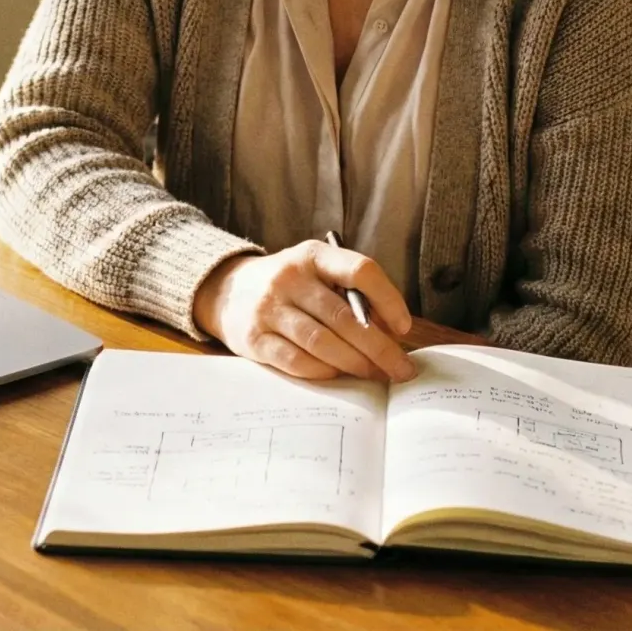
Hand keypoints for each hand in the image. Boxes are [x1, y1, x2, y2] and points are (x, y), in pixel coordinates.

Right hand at [192, 241, 416, 381]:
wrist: (228, 291)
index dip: (389, 299)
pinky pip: (297, 361)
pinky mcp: (254, 339)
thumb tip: (390, 334)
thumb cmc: (289, 286)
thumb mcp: (317, 274)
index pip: (360, 271)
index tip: (403, 327)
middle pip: (345, 317)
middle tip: (401, 369)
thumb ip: (350, 294)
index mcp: (313, 255)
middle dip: (380, 347)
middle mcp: (289, 277)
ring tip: (375, 375)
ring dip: (355, 363)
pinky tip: (339, 375)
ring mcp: (269, 308)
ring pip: (322, 342)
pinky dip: (324, 371)